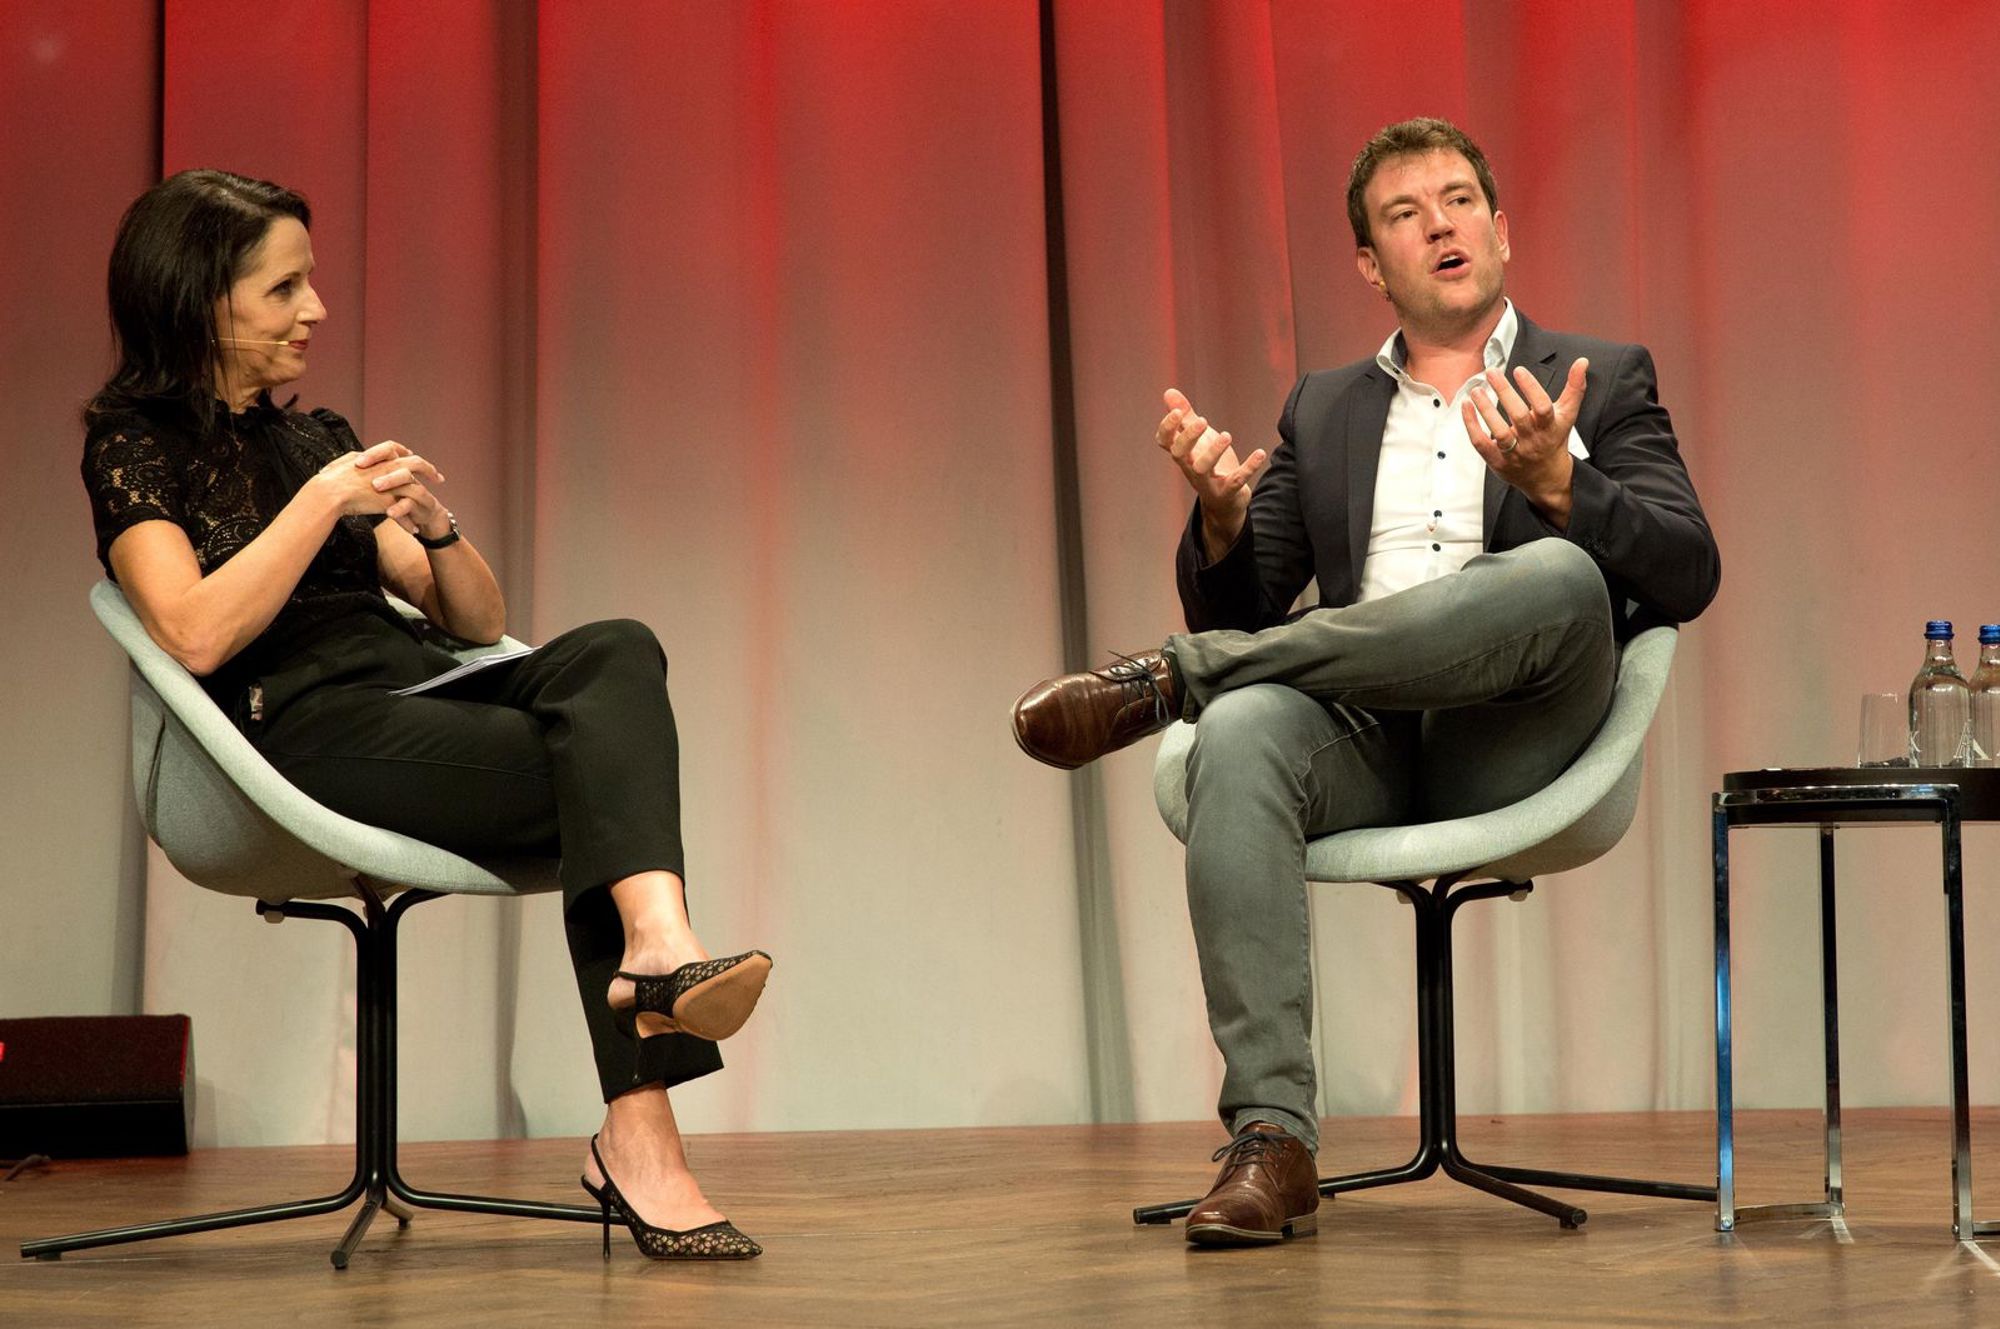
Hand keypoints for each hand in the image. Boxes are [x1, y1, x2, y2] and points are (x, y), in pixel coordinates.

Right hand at [310, 440, 447, 536]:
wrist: (327, 493)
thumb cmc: (329, 479)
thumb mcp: (343, 462)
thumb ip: (353, 459)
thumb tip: (357, 458)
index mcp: (376, 458)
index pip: (395, 448)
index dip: (406, 452)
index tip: (414, 456)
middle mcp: (387, 468)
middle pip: (416, 463)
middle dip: (429, 470)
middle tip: (439, 478)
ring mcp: (390, 485)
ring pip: (415, 490)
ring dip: (425, 499)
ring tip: (432, 508)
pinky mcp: (388, 502)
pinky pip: (405, 513)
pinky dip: (409, 522)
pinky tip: (414, 529)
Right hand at [1156, 388, 1270, 554]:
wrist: (1224, 501)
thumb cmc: (1208, 464)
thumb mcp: (1198, 439)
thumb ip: (1185, 417)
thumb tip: (1169, 392)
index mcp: (1183, 453)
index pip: (1164, 442)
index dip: (1167, 428)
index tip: (1176, 412)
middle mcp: (1190, 467)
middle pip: (1179, 454)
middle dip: (1188, 437)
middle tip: (1203, 420)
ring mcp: (1207, 481)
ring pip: (1202, 468)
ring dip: (1213, 452)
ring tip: (1227, 435)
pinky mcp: (1226, 491)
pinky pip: (1236, 481)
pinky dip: (1248, 467)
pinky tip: (1260, 453)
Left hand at [1462, 359, 1586, 523]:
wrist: (1546, 478)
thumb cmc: (1554, 440)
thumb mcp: (1567, 416)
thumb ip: (1574, 388)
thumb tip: (1582, 361)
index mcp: (1550, 427)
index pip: (1542, 407)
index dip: (1531, 388)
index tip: (1519, 370)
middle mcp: (1532, 440)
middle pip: (1518, 416)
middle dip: (1505, 393)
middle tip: (1492, 372)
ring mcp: (1514, 453)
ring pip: (1498, 432)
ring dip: (1485, 409)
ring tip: (1476, 390)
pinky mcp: (1497, 461)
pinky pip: (1481, 443)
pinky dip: (1472, 425)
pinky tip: (1466, 406)